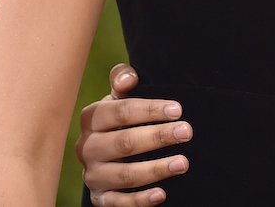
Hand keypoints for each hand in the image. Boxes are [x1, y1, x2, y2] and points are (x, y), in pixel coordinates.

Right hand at [75, 63, 191, 205]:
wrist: (104, 150)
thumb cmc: (118, 116)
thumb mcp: (118, 96)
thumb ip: (122, 79)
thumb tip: (128, 79)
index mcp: (92, 118)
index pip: (120, 112)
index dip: (149, 110)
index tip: (178, 109)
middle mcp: (87, 147)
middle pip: (124, 143)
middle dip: (158, 137)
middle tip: (187, 132)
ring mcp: (92, 174)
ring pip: (124, 174)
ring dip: (155, 169)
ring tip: (183, 163)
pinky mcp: (99, 197)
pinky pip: (117, 203)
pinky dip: (139, 200)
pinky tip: (162, 194)